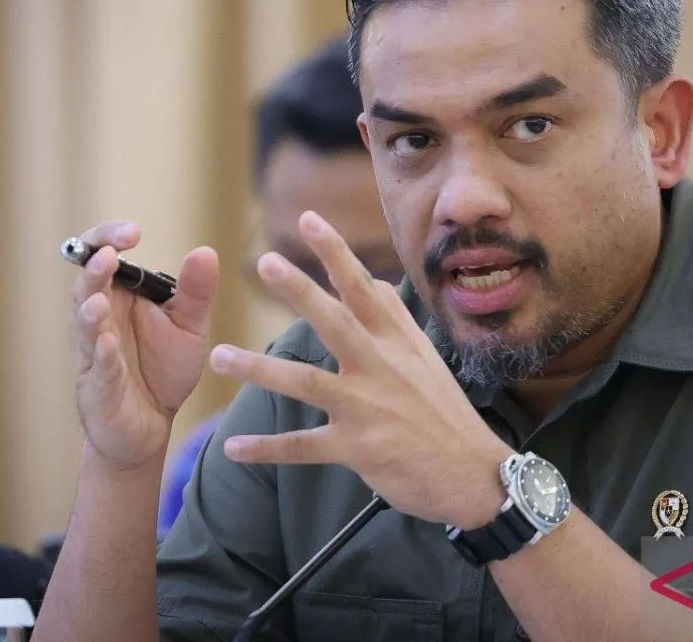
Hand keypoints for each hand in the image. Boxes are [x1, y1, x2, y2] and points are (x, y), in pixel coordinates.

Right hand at [67, 221, 219, 470]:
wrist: (152, 425)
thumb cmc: (163, 367)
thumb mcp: (189, 326)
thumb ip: (195, 291)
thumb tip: (205, 251)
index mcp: (118, 296)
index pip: (101, 255)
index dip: (109, 238)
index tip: (134, 232)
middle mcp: (99, 318)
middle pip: (86, 284)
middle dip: (95, 267)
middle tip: (109, 253)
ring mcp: (93, 353)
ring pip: (83, 326)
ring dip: (89, 311)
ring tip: (98, 299)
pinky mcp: (99, 387)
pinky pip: (97, 368)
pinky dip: (100, 355)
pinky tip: (107, 343)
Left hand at [208, 211, 512, 527]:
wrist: (473, 473)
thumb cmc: (445, 412)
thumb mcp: (425, 358)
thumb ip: (394, 321)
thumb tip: (374, 282)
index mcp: (397, 343)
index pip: (363, 288)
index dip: (336, 253)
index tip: (308, 219)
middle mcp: (381, 367)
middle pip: (335, 322)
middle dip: (300, 292)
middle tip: (266, 263)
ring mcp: (368, 408)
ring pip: (306, 384)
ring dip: (259, 369)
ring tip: (219, 356)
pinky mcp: (358, 448)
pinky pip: (302, 447)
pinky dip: (267, 447)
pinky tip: (234, 446)